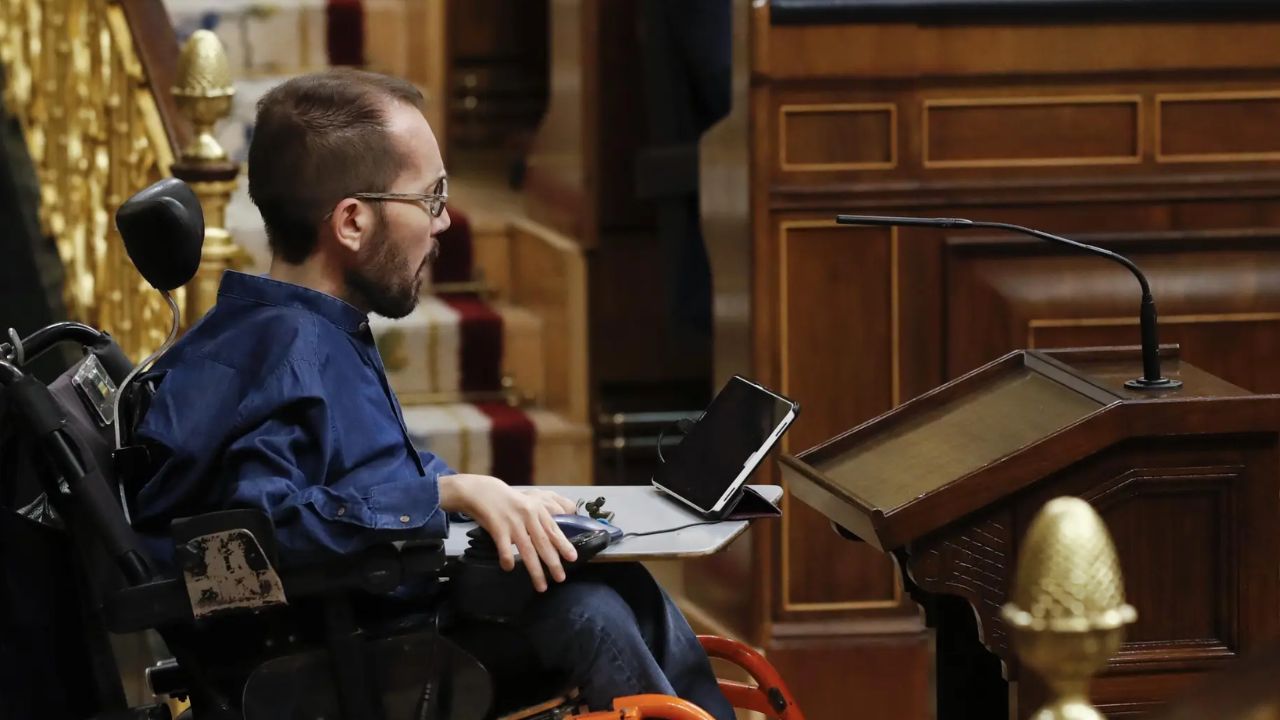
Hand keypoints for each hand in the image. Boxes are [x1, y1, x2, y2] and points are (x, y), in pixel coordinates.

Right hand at [439, 474, 577, 591]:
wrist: (484, 492)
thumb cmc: (509, 502)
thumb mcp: (528, 505)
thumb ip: (540, 519)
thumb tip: (555, 539)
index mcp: (538, 510)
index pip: (554, 530)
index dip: (563, 545)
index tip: (573, 558)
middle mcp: (528, 516)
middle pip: (543, 543)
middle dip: (553, 562)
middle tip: (560, 578)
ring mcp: (513, 522)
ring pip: (527, 550)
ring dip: (535, 570)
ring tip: (541, 585)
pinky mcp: (497, 527)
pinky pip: (504, 547)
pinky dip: (507, 559)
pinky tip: (509, 568)